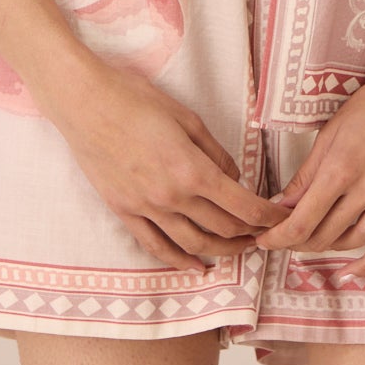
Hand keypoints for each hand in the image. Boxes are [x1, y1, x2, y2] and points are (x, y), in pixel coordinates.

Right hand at [58, 60, 294, 271]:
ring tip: (239, 250)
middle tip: (265, 234)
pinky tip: (194, 265)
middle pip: (221, 227)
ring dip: (220, 251)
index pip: (240, 205)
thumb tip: (233, 178)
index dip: (266, 216)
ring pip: (192, 243)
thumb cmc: (135, 99)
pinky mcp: (123, 211)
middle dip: (249, 234)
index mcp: (191, 169)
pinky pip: (155, 246)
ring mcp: (145, 208)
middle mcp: (171, 196)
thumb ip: (214, 152)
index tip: (281, 220)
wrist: (84, 103)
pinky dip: (177, 260)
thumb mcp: (186, 117)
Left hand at [254, 65, 364, 277]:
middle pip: (325, 234)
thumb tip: (280, 206)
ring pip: (355, 241)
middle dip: (298, 243)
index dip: (279, 238)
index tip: (265, 239)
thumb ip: (306, 175)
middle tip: (284, 239)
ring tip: (313, 243)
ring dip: (329, 248)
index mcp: (340, 168)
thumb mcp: (330, 134)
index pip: (302, 221)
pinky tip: (354, 270)